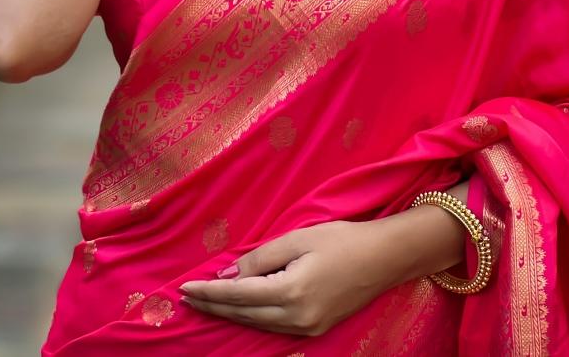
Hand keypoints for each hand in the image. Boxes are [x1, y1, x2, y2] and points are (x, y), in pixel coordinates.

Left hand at [180, 221, 394, 335]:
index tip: (184, 289)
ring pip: (256, 324)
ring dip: (230, 314)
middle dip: (213, 307)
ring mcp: (306, 329)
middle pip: (243, 315)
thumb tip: (228, 275)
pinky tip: (239, 308)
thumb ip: (260, 257)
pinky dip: (252, 317)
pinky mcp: (314, 330)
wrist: (384, 259)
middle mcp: (297, 318)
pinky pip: (273, 326)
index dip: (209, 293)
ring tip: (206, 303)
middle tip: (187, 299)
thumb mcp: (298, 238)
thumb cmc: (342, 240)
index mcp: (291, 293)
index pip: (238, 295)